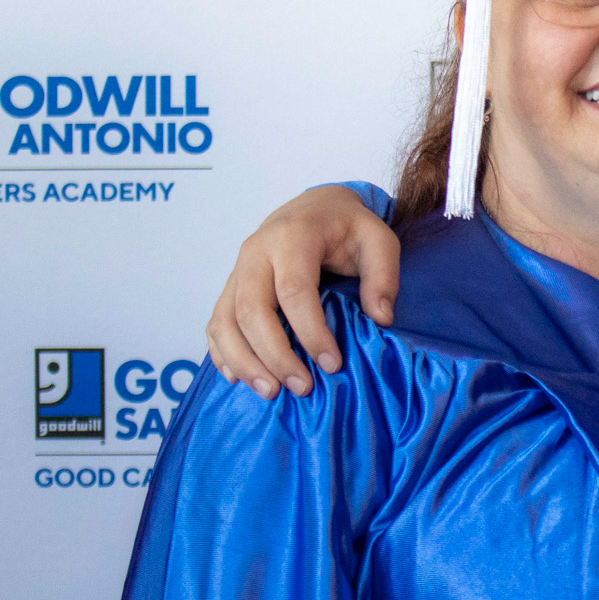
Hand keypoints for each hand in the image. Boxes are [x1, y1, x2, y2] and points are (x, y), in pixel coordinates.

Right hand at [204, 186, 400, 398]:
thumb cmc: (348, 228)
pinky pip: (215, 323)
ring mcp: (237, 270)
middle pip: (251, 310)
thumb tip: (381, 319)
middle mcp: (256, 252)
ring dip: (244, 361)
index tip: (333, 364)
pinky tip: (240, 378)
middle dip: (275, 355)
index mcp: (293, 237)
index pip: (294, 291)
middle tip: (302, 387)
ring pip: (224, 320)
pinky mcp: (230, 287)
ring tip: (271, 392)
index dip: (311, 332)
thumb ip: (383, 276)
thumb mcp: (379, 240)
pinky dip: (223, 353)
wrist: (315, 207)